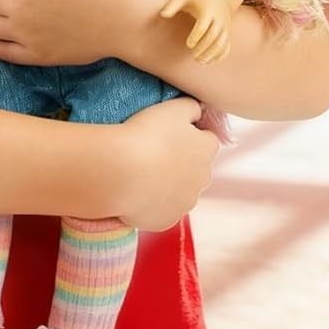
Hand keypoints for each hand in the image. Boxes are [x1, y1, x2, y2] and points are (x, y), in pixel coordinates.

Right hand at [114, 98, 219, 231]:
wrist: (120, 171)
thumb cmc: (147, 134)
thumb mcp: (174, 107)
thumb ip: (192, 107)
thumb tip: (198, 111)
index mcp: (208, 150)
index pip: (206, 140)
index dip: (189, 135)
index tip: (170, 133)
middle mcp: (203, 179)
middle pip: (196, 168)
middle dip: (182, 162)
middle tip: (156, 152)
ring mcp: (185, 203)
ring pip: (181, 192)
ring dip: (169, 184)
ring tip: (144, 173)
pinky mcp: (166, 221)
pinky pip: (163, 210)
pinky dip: (153, 203)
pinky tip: (138, 191)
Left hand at [159, 0, 233, 63]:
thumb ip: (173, 5)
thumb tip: (162, 15)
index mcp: (208, 10)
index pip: (203, 26)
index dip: (196, 37)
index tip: (188, 44)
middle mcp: (219, 19)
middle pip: (214, 36)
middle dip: (204, 48)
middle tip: (194, 56)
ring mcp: (225, 27)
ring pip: (222, 43)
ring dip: (212, 54)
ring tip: (199, 61)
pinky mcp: (228, 34)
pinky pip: (226, 47)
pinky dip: (219, 56)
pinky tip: (208, 61)